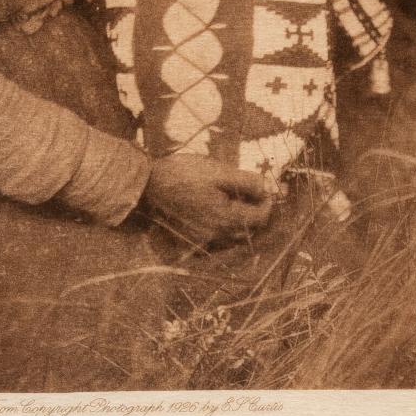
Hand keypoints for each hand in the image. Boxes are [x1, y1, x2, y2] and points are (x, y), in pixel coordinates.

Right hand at [141, 153, 273, 246]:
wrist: (148, 185)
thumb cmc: (184, 174)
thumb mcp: (218, 171)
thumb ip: (247, 181)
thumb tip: (268, 188)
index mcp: (226, 219)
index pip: (260, 218)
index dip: (267, 204)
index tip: (265, 190)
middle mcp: (217, 237)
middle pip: (248, 232)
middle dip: (255, 215)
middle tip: (252, 196)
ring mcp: (202, 243)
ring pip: (233, 239)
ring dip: (240, 225)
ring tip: (235, 204)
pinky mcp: (190, 245)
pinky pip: (216, 244)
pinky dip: (222, 233)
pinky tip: (216, 217)